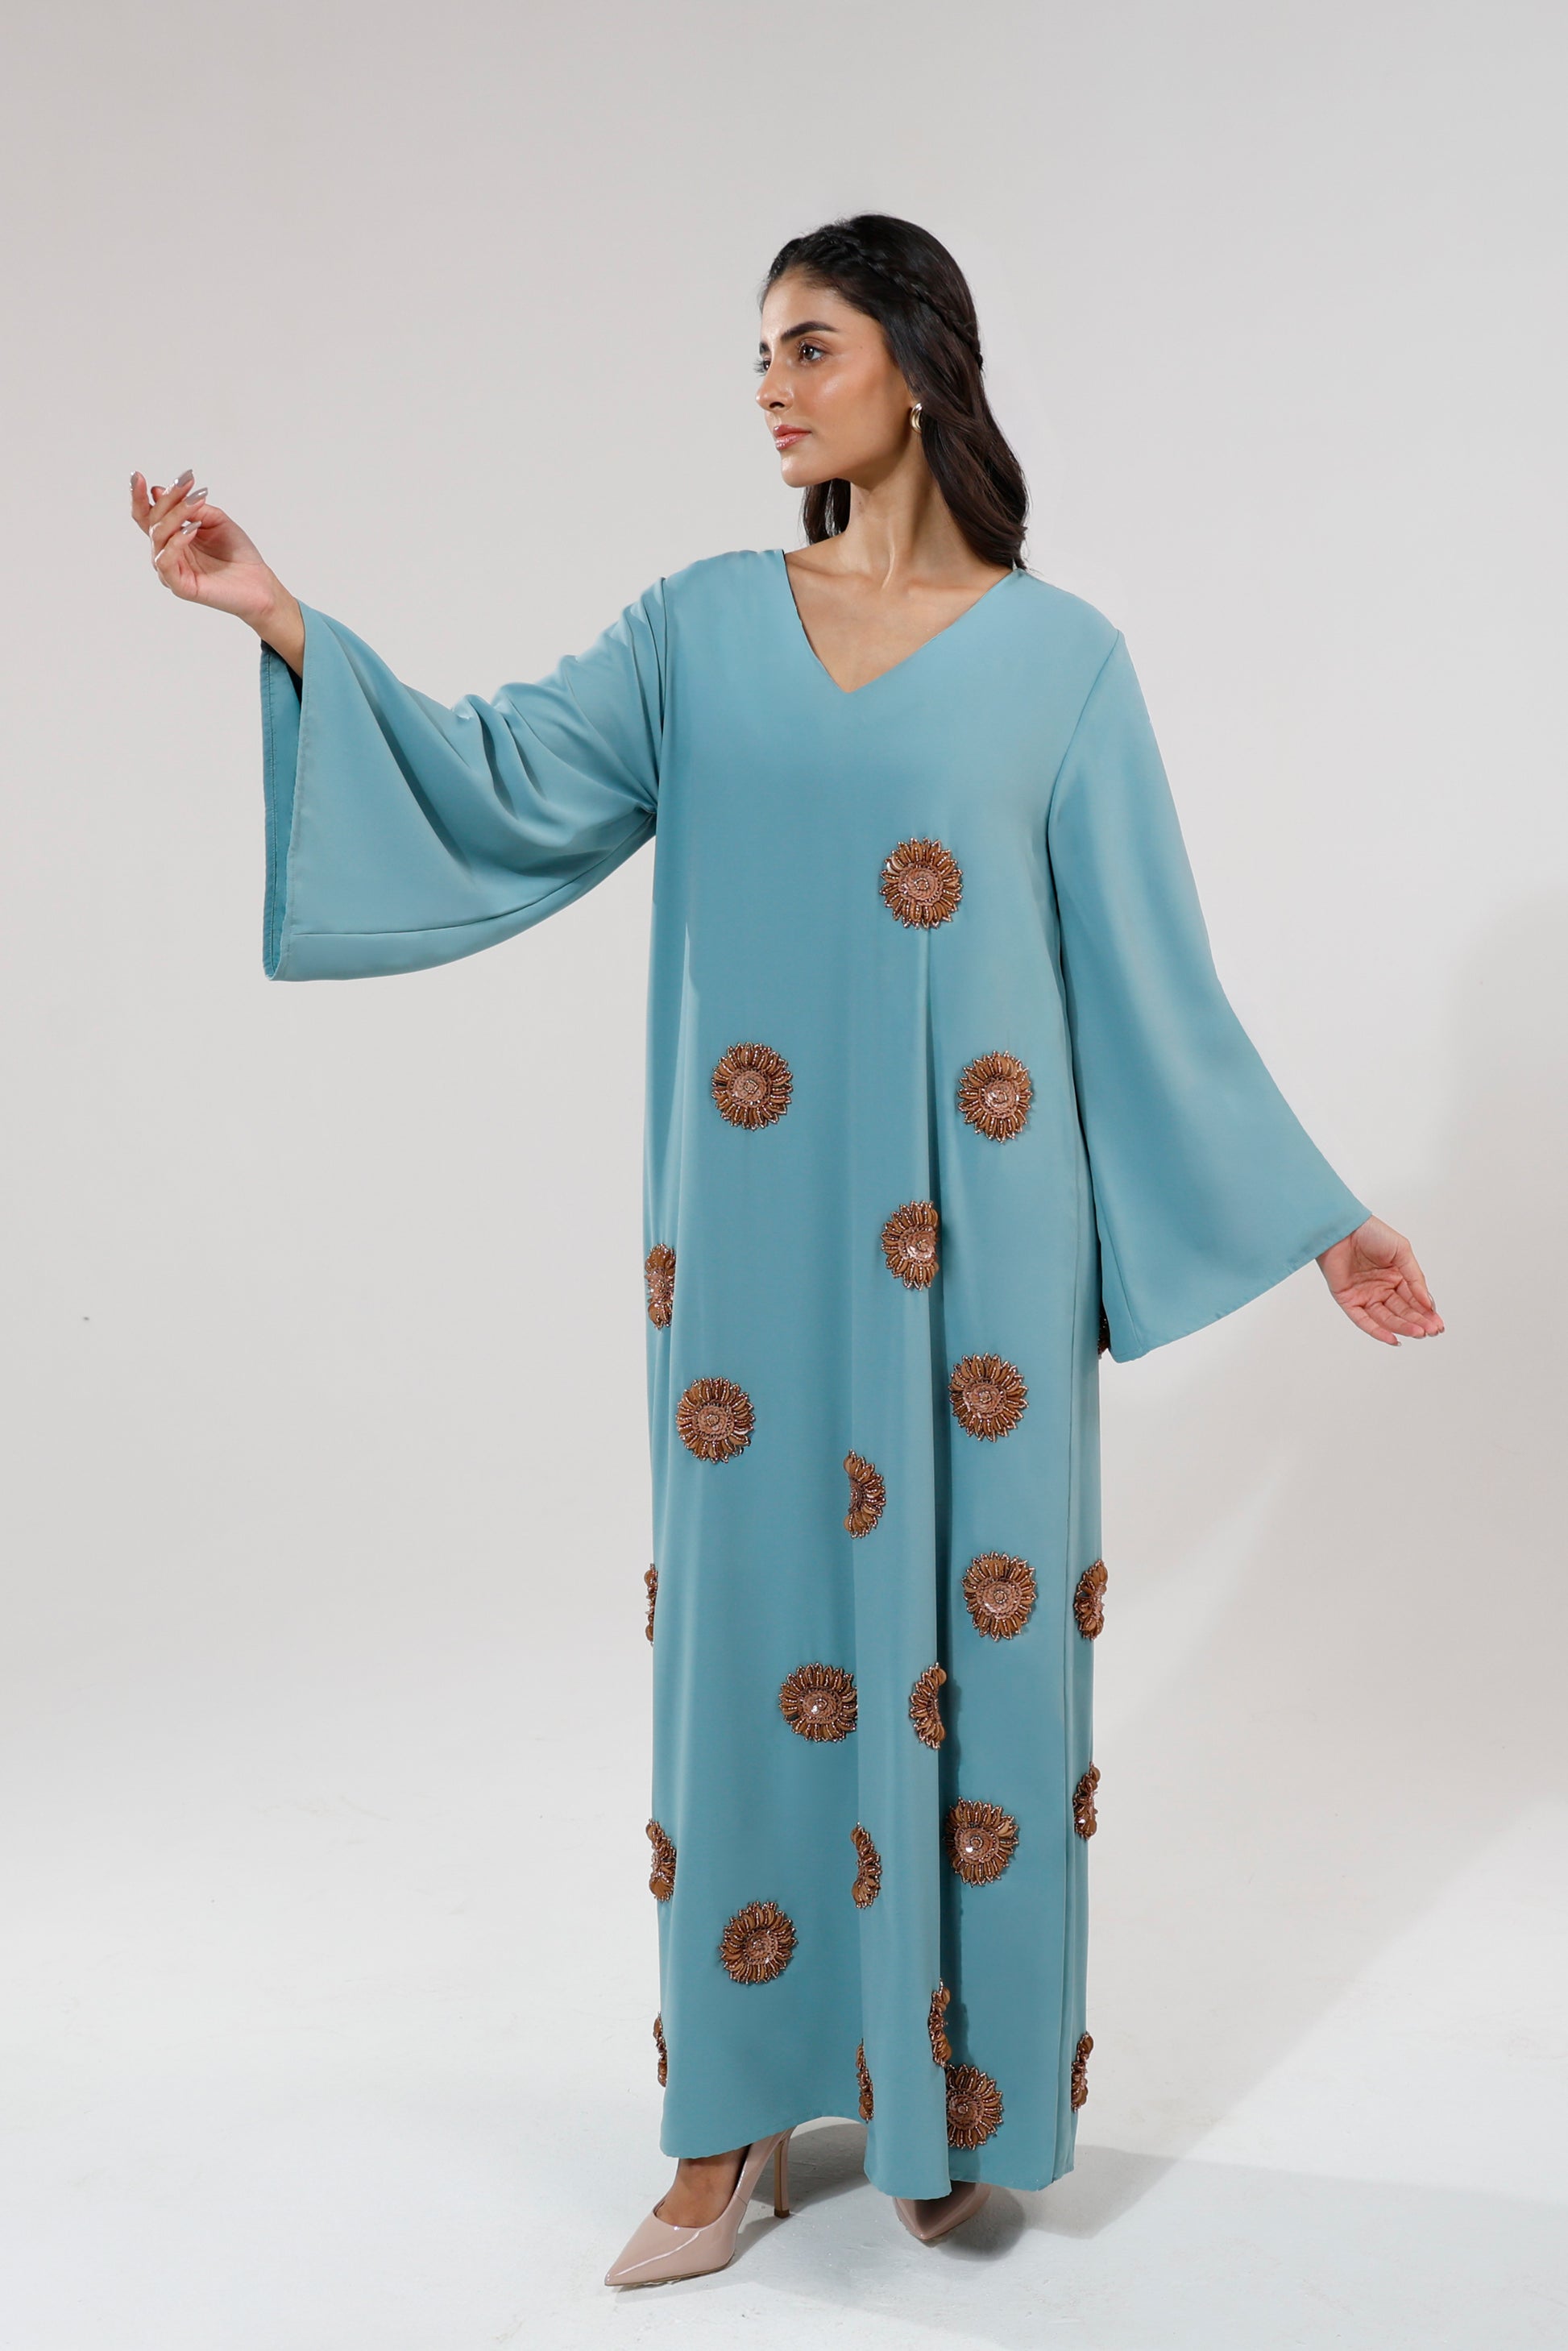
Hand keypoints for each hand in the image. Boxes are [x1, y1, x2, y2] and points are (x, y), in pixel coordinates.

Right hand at [130, 467, 303, 667]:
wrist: (260, 582)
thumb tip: (158, 491)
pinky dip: (176, 542)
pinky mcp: (180, 586)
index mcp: (172, 537)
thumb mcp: (215, 520)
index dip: (139, 496)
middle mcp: (167, 553)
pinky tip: (192, 529)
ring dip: (176, 514)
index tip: (139, 475)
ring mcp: (171, 571)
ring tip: (196, 502)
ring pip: (158, 536)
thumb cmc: (238, 553)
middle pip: (152, 521)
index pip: (147, 515)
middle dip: (168, 498)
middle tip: (187, 482)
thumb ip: (191, 507)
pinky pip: (165, 561)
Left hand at [1317, 1215, 1443, 1345]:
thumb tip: (1428, 1303)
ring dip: (1402, 1327)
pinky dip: (1377, 1331)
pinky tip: (1394, 1339)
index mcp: (1395, 1276)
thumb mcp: (1402, 1252)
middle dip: (1418, 1322)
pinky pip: (1363, 1320)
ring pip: (1386, 1318)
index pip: (1413, 1299)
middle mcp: (1380, 1288)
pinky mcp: (1348, 1299)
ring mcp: (1364, 1295)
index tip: (1439, 1325)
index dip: (1426, 1312)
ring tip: (1419, 1333)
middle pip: (1402, 1311)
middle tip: (1432, 1331)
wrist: (1343, 1227)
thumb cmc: (1371, 1233)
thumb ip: (1415, 1278)